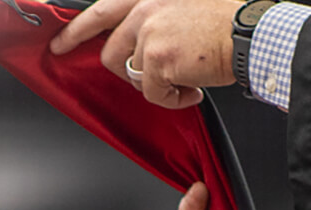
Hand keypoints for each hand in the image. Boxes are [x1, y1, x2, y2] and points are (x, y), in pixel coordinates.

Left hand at [48, 0, 243, 108]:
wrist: (252, 33)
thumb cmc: (227, 20)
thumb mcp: (184, 4)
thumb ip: (155, 16)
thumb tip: (136, 40)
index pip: (100, 10)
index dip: (76, 30)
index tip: (58, 45)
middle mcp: (145, 9)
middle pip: (110, 52)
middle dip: (127, 72)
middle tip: (148, 79)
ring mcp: (149, 34)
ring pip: (131, 75)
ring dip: (155, 85)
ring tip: (183, 81)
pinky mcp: (157, 60)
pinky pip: (151, 93)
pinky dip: (172, 99)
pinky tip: (193, 91)